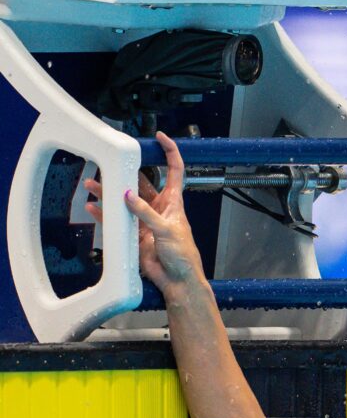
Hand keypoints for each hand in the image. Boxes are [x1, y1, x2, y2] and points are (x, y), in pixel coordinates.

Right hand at [85, 131, 204, 296]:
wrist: (177, 280)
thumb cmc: (183, 255)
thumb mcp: (167, 230)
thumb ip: (146, 212)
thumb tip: (127, 195)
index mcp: (173, 202)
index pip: (174, 170)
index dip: (169, 152)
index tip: (160, 137)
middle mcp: (158, 208)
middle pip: (140, 183)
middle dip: (125, 172)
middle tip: (108, 163)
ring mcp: (144, 220)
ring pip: (124, 200)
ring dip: (109, 192)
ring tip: (92, 183)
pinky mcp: (134, 234)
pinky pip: (116, 220)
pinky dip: (104, 214)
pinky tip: (92, 207)